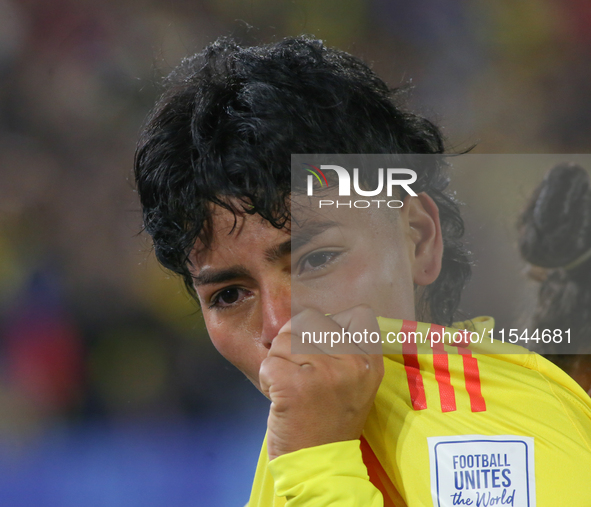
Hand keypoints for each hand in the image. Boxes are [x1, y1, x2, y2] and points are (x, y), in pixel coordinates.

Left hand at [259, 305, 383, 460]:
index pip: (354, 314)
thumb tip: (312, 316)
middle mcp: (352, 363)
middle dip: (294, 344)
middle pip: (309, 321)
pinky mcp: (294, 385)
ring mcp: (324, 372)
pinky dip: (266, 379)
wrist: (321, 466)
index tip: (319, 349)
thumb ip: (343, 348)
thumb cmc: (330, 421)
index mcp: (370, 362)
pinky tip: (279, 398)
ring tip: (289, 387)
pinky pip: (269, 362)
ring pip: (284, 340)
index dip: (327, 324)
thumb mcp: (353, 382)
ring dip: (278, 363)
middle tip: (299, 373)